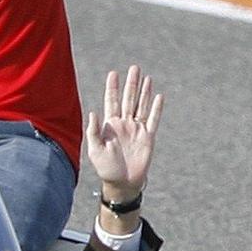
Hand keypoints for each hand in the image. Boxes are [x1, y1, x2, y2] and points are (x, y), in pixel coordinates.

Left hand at [84, 64, 163, 199]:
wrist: (122, 182)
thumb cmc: (105, 168)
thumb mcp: (95, 150)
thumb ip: (93, 131)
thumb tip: (92, 112)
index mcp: (110, 125)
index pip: (112, 101)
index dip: (113, 88)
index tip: (113, 73)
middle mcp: (124, 124)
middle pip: (129, 99)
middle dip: (131, 84)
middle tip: (134, 68)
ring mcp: (137, 129)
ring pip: (142, 106)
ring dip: (144, 92)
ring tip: (147, 76)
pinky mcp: (148, 137)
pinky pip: (153, 120)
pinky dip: (156, 108)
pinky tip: (159, 96)